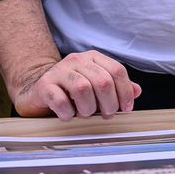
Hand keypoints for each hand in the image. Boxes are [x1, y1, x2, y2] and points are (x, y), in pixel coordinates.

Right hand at [10, 50, 140, 119]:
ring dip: (88, 108)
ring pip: (83, 89)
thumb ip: (116, 87)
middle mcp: (77, 60)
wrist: (37, 88)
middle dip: (109, 104)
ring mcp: (59, 71)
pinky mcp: (45, 86)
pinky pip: (61, 101)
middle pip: (103, 81)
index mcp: (93, 58)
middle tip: (106, 115)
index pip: (117, 70)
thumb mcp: (96, 85)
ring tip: (85, 114)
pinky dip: (68, 113)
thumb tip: (137, 91)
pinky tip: (68, 115)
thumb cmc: (71, 90)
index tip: (127, 108)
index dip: (125, 92)